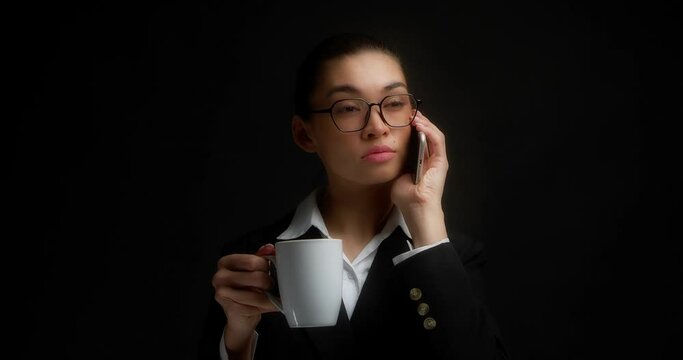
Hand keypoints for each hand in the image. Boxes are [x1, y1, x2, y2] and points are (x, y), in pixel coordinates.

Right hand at [212, 244, 276, 351]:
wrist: (240, 316)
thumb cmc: (246, 290)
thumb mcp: (252, 270)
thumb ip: (260, 257)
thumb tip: (269, 248)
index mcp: (226, 262)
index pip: (253, 261)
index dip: (267, 267)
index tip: (270, 271)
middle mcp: (220, 276)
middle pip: (257, 277)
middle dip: (269, 283)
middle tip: (270, 285)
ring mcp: (223, 293)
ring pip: (258, 294)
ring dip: (270, 297)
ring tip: (270, 296)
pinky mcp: (230, 308)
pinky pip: (256, 306)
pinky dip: (267, 306)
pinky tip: (266, 305)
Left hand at [391, 111, 448, 246]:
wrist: (415, 209)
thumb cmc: (406, 197)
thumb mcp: (396, 174)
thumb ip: (396, 163)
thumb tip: (387, 153)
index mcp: (421, 161)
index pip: (418, 139)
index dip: (411, 127)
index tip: (400, 118)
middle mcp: (431, 159)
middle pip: (427, 133)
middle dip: (418, 121)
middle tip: (407, 112)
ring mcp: (437, 160)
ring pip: (434, 134)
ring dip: (424, 122)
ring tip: (414, 115)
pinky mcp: (442, 162)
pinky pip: (438, 141)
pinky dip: (429, 131)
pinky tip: (420, 125)